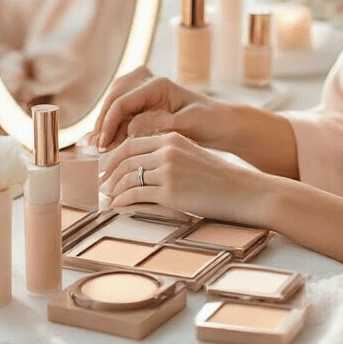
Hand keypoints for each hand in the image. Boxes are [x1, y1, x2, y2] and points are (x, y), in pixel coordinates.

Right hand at [92, 68, 227, 151]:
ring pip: (114, 103)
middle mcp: (148, 83)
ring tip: (97, 147)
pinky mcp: (145, 104)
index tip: (102, 144)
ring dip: (105, 124)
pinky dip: (114, 127)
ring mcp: (145, 92)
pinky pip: (123, 112)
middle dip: (102, 122)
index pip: (122, 101)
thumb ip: (158, 123)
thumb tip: (130, 126)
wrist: (221, 124)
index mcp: (158, 85)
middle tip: (96, 147)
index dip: (108, 123)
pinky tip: (107, 143)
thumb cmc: (209, 121)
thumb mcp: (186, 123)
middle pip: (113, 98)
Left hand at [98, 132, 260, 221]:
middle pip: (124, 158)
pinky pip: (136, 195)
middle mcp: (167, 150)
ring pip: (127, 177)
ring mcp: (168, 170)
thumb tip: (140, 169)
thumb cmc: (219, 179)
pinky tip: (117, 206)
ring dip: (113, 188)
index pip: (131, 143)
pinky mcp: (170, 192)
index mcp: (172, 137)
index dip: (113, 157)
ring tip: (107, 197)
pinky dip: (122, 201)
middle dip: (107, 173)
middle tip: (99, 184)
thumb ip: (167, 157)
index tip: (104, 169)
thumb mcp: (191, 157)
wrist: (243, 192)